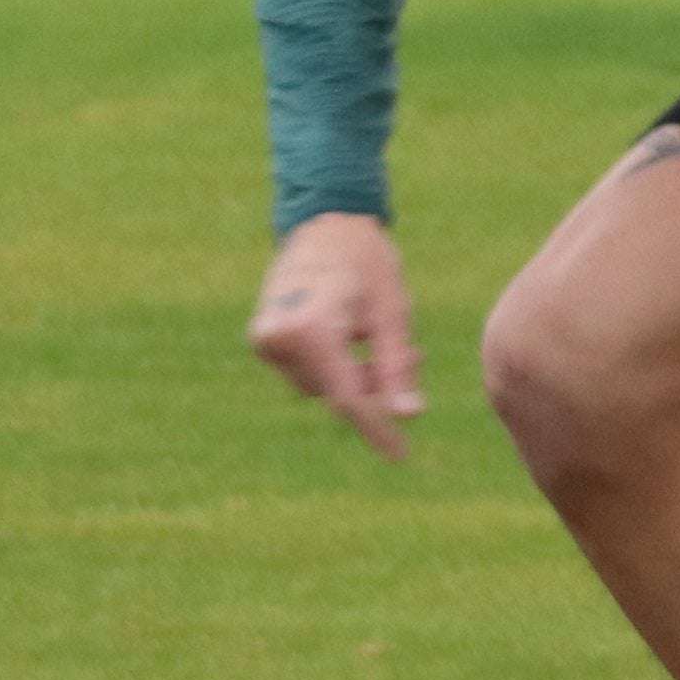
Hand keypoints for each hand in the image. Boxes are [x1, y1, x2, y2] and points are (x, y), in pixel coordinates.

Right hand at [250, 210, 425, 462]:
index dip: (377, 428)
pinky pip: (306, 371)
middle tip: (415, 355)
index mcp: (313, 328)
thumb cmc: (368, 265)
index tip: (401, 455)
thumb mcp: (392, 315)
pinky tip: (353, 337)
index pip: (346, 398)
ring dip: (355, 373)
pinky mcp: (263, 341)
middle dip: (376, 385)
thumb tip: (410, 417)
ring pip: (321, 385)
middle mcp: (279, 338)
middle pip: (336, 392)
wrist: (325, 224)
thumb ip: (398, 368)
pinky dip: (333, 364)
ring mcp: (265, 341)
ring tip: (381, 337)